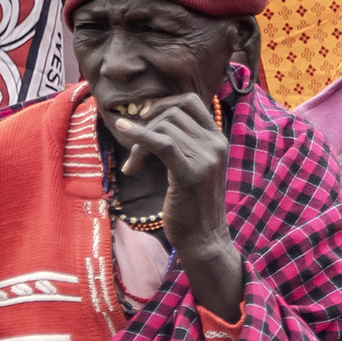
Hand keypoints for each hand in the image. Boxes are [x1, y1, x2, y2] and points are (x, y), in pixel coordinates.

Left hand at [106, 91, 231, 256]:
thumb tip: (151, 117)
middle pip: (171, 114)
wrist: (204, 238)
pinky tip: (122, 129)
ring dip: (138, 143)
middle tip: (136, 153)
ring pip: (162, 128)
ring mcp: (206, 159)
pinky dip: (138, 134)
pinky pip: (161, 143)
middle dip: (146, 127)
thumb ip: (184, 142)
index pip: (190, 102)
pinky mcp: (189, 174)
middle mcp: (216, 145)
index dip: (163, 104)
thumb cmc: (193, 203)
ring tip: (134, 165)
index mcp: (218, 140)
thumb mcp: (195, 165)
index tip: (145, 120)